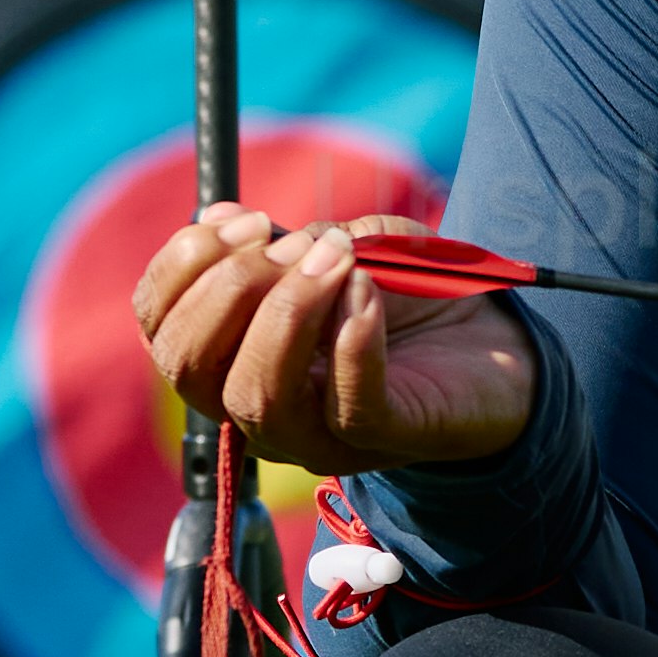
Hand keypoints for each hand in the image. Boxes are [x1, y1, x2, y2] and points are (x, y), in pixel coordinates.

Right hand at [125, 203, 536, 487]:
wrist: (496, 342)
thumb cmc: (402, 295)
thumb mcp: (337, 248)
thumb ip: (279, 239)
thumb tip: (214, 217)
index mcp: (233, 360)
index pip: (161, 332)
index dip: (180, 268)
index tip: (240, 218)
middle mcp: (260, 409)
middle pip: (190, 369)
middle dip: (228, 289)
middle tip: (290, 242)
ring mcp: (319, 435)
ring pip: (258, 395)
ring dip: (289, 309)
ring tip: (338, 257)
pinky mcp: (384, 439)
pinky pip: (350, 403)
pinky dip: (353, 339)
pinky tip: (370, 289)